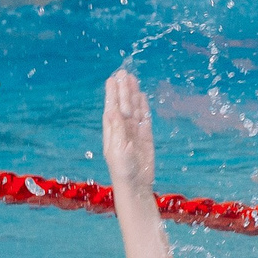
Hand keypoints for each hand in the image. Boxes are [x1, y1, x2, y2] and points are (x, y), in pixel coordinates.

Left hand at [101, 69, 155, 196]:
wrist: (136, 185)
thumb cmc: (123, 169)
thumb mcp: (118, 149)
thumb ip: (117, 129)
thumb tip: (111, 109)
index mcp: (112, 131)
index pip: (112, 108)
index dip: (112, 93)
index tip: (112, 79)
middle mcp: (122, 129)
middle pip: (123, 105)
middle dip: (123, 89)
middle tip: (123, 72)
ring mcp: (134, 132)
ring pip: (134, 109)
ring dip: (133, 94)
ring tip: (132, 79)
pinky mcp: (145, 136)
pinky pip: (144, 118)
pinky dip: (143, 107)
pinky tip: (142, 97)